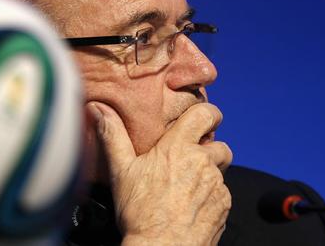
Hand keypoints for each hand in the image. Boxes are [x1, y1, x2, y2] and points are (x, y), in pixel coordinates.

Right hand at [88, 101, 232, 245]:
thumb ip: (113, 135)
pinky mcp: (224, 203)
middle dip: (209, 150)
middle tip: (191, 162)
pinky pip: (222, 193)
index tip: (206, 119)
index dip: (209, 114)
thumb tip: (99, 110)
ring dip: (209, 174)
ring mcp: (216, 183)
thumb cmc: (141, 213)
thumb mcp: (121, 171)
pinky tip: (192, 206)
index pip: (205, 114)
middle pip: (219, 144)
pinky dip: (211, 196)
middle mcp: (202, 161)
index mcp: (179, 147)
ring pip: (220, 170)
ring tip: (187, 188)